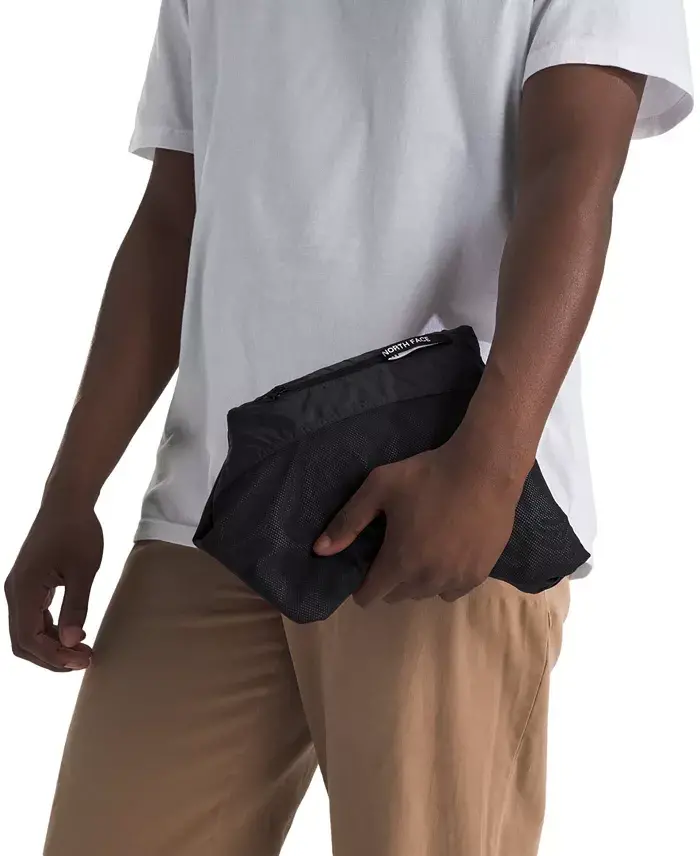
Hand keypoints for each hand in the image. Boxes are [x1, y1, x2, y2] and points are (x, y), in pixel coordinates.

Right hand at [5, 495, 102, 670]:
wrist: (67, 502)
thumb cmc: (77, 531)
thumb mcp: (83, 570)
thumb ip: (76, 606)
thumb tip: (72, 642)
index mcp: (24, 590)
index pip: (29, 639)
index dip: (53, 657)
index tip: (83, 661)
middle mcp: (15, 592)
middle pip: (23, 642)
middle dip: (51, 657)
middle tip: (84, 661)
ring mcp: (20, 588)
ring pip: (27, 632)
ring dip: (51, 647)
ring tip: (82, 652)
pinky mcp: (29, 584)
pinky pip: (33, 618)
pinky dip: (50, 632)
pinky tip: (73, 634)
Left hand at [313, 441, 522, 604]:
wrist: (485, 469)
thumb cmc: (428, 475)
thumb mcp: (380, 487)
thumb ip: (348, 521)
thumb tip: (319, 551)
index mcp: (399, 561)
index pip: (371, 595)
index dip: (363, 587)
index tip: (364, 571)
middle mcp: (426, 579)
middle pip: (398, 596)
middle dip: (390, 580)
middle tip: (393, 552)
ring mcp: (456, 578)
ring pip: (426, 594)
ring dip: (416, 582)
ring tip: (418, 554)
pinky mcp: (480, 573)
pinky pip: (453, 591)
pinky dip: (444, 582)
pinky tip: (444, 559)